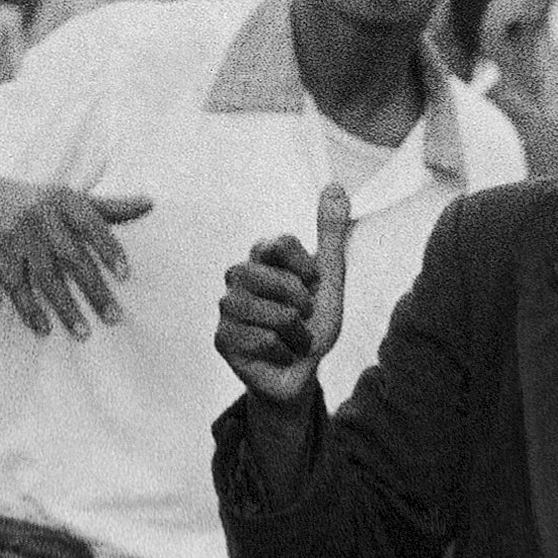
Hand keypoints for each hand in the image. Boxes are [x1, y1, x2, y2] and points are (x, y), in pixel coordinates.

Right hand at [0, 177, 151, 338]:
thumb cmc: (41, 205)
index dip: (108, 249)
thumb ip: (110, 208)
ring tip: (84, 335)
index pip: (91, 224)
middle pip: (71, 258)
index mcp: (65, 200)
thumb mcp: (71, 200)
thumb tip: (151, 203)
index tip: (126, 275)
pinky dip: (30, 309)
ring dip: (65, 308)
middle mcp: (41, 215)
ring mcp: (17, 234)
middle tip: (114, 319)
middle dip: (94, 290)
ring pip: (45, 277)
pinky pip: (16, 286)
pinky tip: (44, 329)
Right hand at [215, 184, 352, 405]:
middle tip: (301, 317)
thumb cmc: (310, 323)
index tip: (313, 285)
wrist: (299, 372)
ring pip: (273, 313)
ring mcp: (226, 307)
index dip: (306, 269)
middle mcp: (238, 277)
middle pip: (277, 279)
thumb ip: (331, 233)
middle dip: (301, 303)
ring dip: (296, 332)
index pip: (282, 243)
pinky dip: (283, 351)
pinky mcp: (222, 338)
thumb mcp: (328, 277)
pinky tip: (276, 354)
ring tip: (290, 337)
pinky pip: (265, 340)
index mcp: (260, 257)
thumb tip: (335, 185)